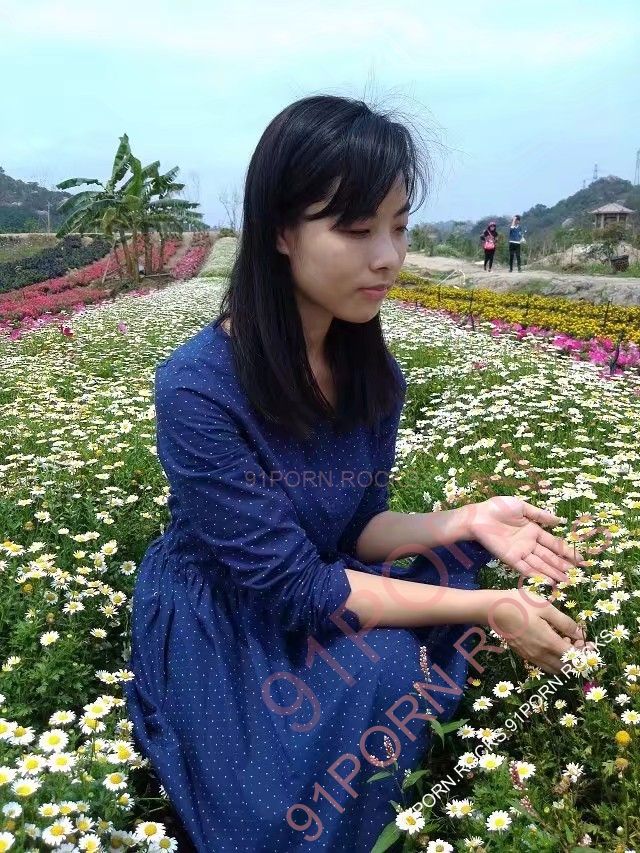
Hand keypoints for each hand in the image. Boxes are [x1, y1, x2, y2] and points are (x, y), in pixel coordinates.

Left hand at [467, 496, 587, 584]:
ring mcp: (520, 552)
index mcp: (533, 531)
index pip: (553, 544)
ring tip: (566, 581)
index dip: (566, 552)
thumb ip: (540, 515)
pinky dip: (536, 574)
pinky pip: (525, 568)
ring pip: (540, 564)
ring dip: (552, 573)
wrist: (478, 515)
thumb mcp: (522, 507)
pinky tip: (547, 581)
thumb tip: (559, 520)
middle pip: (549, 557)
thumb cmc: (498, 508)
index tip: (579, 560)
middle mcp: (529, 543)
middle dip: (562, 565)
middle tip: (576, 575)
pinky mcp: (510, 558)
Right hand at [488, 588, 586, 674]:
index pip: (573, 657)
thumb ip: (565, 622)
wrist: (493, 609)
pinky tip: (549, 643)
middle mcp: (540, 654)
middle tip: (576, 641)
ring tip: (563, 642)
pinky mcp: (523, 654)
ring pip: (553, 668)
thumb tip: (580, 633)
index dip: (584, 653)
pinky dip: (551, 659)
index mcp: (549, 643)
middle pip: (565, 667)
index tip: (588, 642)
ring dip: (563, 660)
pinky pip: (542, 664)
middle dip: (575, 657)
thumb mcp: (545, 607)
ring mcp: (530, 656)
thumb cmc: (520, 604)